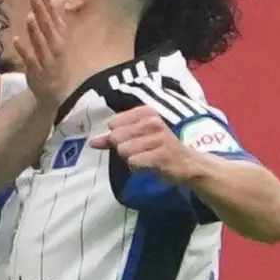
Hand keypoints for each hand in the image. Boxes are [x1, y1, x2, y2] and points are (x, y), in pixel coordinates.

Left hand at [14, 0, 72, 110]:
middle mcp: (55, 46)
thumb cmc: (56, 59)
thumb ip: (56, 14)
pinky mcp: (37, 72)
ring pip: (41, 43)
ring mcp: (47, 59)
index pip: (53, 13)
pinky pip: (30, 61)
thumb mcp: (59, 35)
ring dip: (35, 31)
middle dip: (41, 10)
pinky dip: (24, 52)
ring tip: (30, 17)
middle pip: (47, 26)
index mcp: (60, 35)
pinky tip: (15, 41)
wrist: (55, 92)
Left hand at [90, 106, 206, 183]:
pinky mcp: (162, 154)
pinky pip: (134, 162)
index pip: (113, 124)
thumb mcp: (135, 138)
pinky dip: (138, 167)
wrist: (187, 163)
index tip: (134, 140)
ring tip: (147, 158)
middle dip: (124, 149)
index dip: (119, 136)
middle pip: (116, 137)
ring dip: (132, 159)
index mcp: (145, 112)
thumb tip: (91, 142)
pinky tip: (150, 165)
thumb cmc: (158, 148)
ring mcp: (159, 137)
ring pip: (123, 150)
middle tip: (142, 151)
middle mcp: (152, 121)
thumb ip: (111, 139)